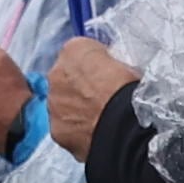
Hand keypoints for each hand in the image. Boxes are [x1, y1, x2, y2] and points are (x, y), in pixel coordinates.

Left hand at [44, 39, 138, 161]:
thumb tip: (106, 71)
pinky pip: (66, 128)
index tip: (107, 76)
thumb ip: (105, 62)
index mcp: (74, 49)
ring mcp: (54, 103)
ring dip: (76, 109)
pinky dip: (77, 130)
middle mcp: (56, 73)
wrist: (123, 121)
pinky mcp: (57, 129)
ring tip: (99, 118)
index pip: (80, 55)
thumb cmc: (129, 87)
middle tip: (101, 99)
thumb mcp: (123, 60)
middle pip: (66, 79)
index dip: (95, 67)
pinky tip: (94, 133)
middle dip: (80, 88)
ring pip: (62, 104)